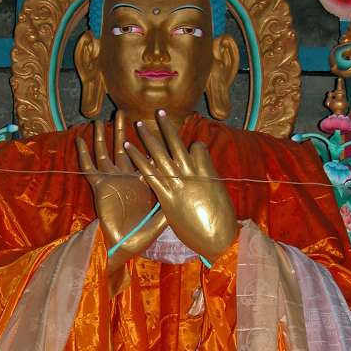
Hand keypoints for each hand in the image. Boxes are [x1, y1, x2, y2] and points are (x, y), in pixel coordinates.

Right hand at [76, 112, 166, 272]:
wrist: (121, 246)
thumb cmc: (140, 236)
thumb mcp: (160, 217)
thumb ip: (171, 201)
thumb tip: (187, 190)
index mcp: (139, 184)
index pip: (142, 157)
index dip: (144, 142)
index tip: (148, 125)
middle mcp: (124, 179)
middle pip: (122, 149)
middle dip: (121, 130)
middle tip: (122, 111)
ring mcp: (110, 181)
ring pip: (104, 153)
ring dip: (103, 136)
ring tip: (101, 119)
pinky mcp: (99, 187)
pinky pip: (89, 167)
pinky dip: (84, 154)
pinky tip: (81, 140)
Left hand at [123, 110, 236, 262]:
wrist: (219, 239)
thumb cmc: (223, 224)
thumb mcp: (218, 199)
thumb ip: (208, 187)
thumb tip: (206, 184)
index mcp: (208, 173)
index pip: (198, 148)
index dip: (192, 147)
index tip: (189, 149)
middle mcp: (193, 174)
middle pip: (178, 144)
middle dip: (167, 127)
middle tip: (159, 111)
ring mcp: (179, 184)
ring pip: (162, 153)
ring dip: (149, 137)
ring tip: (138, 124)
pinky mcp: (167, 197)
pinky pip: (150, 173)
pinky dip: (138, 159)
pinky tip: (127, 148)